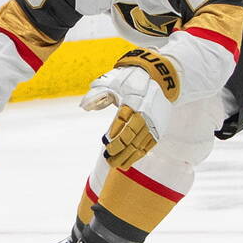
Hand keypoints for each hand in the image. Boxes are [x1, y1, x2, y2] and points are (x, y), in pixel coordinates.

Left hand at [80, 48, 178, 169]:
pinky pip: (149, 145)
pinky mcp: (158, 128)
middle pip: (132, 134)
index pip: (123, 120)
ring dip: (128, 155)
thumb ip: (97, 94)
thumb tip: (84, 106)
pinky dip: (139, 154)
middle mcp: (145, 113)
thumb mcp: (111, 81)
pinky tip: (129, 161)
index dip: (114, 132)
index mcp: (132, 101)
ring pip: (141, 142)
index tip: (105, 142)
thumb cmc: (129, 80)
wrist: (158, 77)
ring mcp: (153, 122)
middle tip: (108, 159)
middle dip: (120, 149)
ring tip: (115, 164)